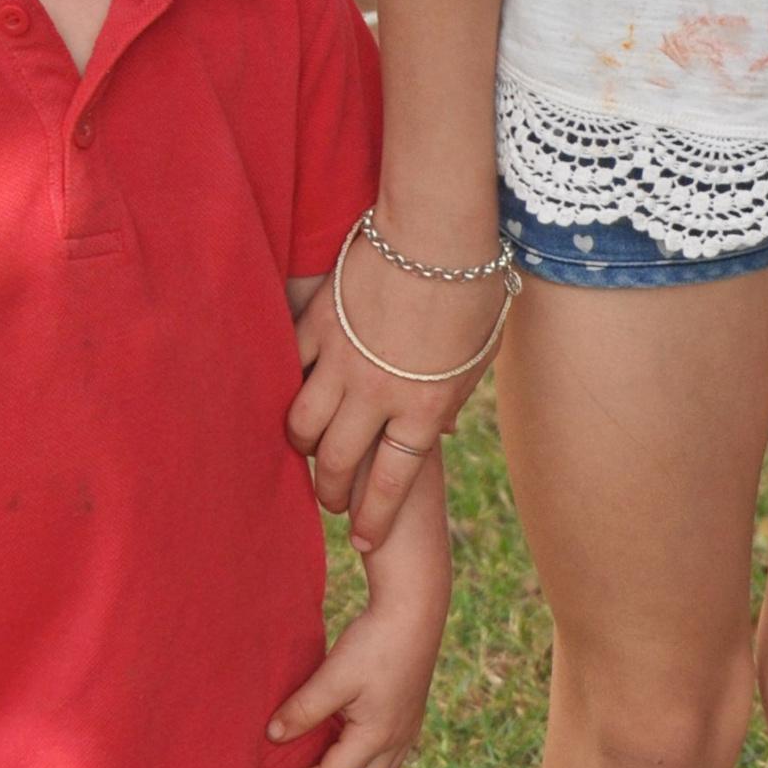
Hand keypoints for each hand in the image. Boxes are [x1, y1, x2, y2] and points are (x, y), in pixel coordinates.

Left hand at [268, 555, 449, 767]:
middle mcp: (397, 743)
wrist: (415, 612)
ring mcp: (407, 733)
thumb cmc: (375, 642)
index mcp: (377, 737)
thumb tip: (272, 737)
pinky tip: (342, 755)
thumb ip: (303, 709)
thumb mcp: (333, 676)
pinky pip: (383, 761)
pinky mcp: (409, 719)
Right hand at [287, 221, 504, 547]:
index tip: (361, 539)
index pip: (391, 483)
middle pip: (339, 463)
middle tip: (329, 500)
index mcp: (425, 406)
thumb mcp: (478, 354)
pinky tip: (290, 397)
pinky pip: (291, 369)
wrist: (439, 228)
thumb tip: (436, 432)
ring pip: (304, 424)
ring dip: (304, 447)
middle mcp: (379, 393)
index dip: (373, 518)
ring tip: (309, 452)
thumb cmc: (472, 288)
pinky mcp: (319, 324)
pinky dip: (289, 388)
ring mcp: (343, 359)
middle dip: (330, 492)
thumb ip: (452, 396)